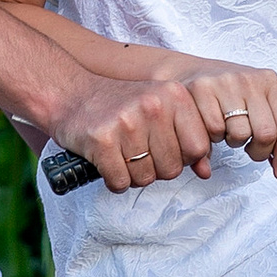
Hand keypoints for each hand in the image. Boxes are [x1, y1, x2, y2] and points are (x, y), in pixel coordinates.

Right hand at [53, 77, 245, 194]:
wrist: (70, 94)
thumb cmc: (119, 105)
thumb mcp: (160, 109)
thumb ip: (189, 137)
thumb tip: (206, 171)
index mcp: (175, 96)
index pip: (199, 148)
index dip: (182, 157)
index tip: (164, 148)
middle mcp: (154, 106)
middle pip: (173, 168)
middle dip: (156, 169)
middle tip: (137, 152)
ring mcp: (127, 122)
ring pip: (147, 178)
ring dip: (133, 175)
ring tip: (121, 154)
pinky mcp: (102, 140)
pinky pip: (120, 182)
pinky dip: (113, 180)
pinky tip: (107, 162)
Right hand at [178, 63, 276, 179]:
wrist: (193, 73)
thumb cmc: (227, 93)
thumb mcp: (255, 101)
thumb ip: (272, 128)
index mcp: (269, 81)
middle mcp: (249, 80)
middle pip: (266, 134)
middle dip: (258, 152)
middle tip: (250, 149)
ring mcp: (226, 83)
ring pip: (239, 134)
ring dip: (233, 142)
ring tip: (228, 130)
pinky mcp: (202, 88)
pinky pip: (215, 130)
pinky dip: (213, 137)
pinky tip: (212, 125)